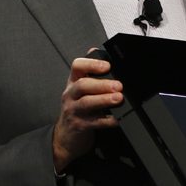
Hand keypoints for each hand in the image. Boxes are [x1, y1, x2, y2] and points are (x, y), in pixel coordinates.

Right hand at [52, 51, 123, 172]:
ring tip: (119, 98)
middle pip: (82, 85)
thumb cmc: (78, 107)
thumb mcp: (81, 88)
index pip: (77, 66)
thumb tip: (97, 50)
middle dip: (101, 84)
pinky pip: (94, 122)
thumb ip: (90, 71)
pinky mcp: (80, 126)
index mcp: (73, 82)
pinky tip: (117, 118)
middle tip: (118, 85)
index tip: (107, 66)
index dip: (92, 64)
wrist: (66, 135)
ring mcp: (74, 110)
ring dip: (104, 100)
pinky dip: (108, 121)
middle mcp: (71, 94)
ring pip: (87, 103)